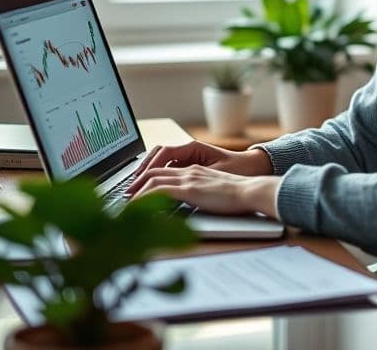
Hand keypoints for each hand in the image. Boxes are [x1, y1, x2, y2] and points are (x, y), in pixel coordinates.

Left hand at [127, 140, 271, 196]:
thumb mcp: (217, 191)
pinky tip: (135, 208)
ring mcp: (189, 178)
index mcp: (196, 170)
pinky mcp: (189, 189)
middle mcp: (190, 171)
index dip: (149, 177)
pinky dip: (143, 198)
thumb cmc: (240, 195)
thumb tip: (194, 204)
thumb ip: (204, 193)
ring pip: (153, 179)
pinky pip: (159, 191)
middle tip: (125, 195)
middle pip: (155, 171)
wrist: (251, 191)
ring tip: (126, 203)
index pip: (166, 169)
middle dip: (137, 182)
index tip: (138, 189)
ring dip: (136, 190)